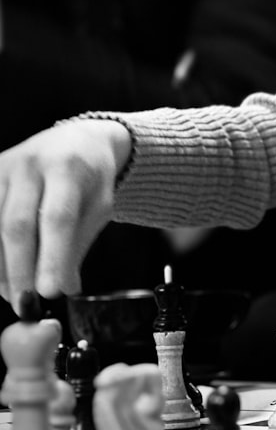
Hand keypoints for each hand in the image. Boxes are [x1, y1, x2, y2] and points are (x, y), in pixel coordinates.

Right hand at [0, 119, 130, 309]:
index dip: (52, 257)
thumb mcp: (99, 206)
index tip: (51, 292)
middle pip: (17, 224)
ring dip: (0, 266)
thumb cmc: (90, 177)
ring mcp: (3, 168)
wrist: (76, 140)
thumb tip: (66, 289)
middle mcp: (30, 164)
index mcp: (67, 168)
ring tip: (12, 294)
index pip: (57, 218)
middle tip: (26, 303)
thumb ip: (80, 243)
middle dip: (20, 269)